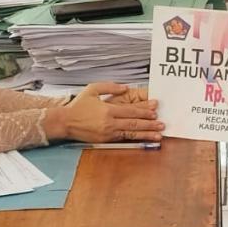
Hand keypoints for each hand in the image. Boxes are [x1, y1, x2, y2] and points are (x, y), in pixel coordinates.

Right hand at [46, 82, 163, 142]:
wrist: (65, 122)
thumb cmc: (78, 106)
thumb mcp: (92, 89)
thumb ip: (109, 87)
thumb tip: (125, 87)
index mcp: (108, 110)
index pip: (131, 111)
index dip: (145, 110)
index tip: (156, 109)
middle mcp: (109, 122)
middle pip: (134, 123)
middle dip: (150, 124)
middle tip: (162, 124)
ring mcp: (108, 133)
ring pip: (131, 134)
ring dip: (146, 134)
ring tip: (158, 135)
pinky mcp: (106, 140)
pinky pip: (123, 139)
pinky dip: (135, 139)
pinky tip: (144, 139)